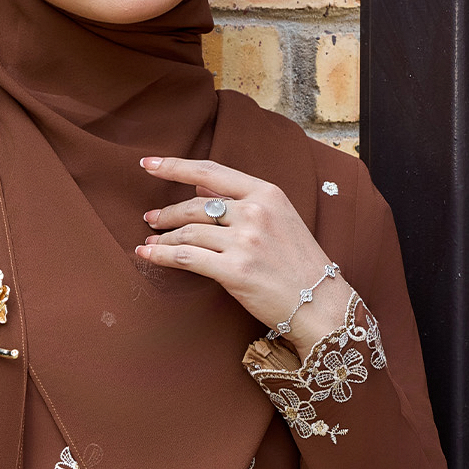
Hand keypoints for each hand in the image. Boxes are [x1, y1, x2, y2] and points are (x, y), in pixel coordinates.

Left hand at [136, 156, 352, 361]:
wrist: (321, 304)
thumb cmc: (299, 265)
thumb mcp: (278, 219)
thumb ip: (239, 200)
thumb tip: (199, 186)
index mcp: (266, 193)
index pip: (211, 171)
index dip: (175, 166)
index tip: (149, 164)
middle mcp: (254, 212)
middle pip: (195, 206)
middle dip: (167, 213)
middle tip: (151, 219)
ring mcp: (245, 242)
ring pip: (188, 232)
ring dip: (163, 237)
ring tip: (149, 243)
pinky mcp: (235, 271)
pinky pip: (186, 258)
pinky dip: (162, 256)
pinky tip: (148, 256)